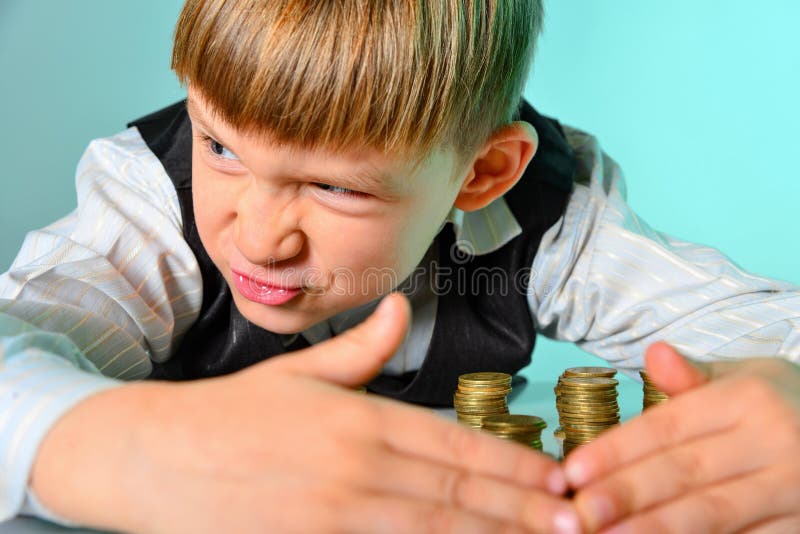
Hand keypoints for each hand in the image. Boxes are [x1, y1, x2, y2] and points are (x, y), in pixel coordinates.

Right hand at [99, 293, 576, 532]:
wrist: (154, 460)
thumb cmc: (231, 414)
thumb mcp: (300, 371)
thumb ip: (362, 347)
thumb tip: (400, 307)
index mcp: (361, 418)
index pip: (458, 446)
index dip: (515, 466)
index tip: (558, 480)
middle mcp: (359, 466)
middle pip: (459, 495)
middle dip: (524, 512)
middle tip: (577, 524)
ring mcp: (337, 514)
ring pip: (436, 532)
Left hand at [564, 342, 799, 532]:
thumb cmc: (779, 405)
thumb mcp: (742, 379)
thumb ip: (691, 378)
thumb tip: (653, 353)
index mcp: (749, 399)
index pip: (669, 427)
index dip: (617, 450)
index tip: (572, 471)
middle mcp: (776, 442)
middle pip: (685, 472)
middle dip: (626, 493)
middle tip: (581, 511)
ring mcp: (795, 490)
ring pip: (712, 514)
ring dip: (655, 528)